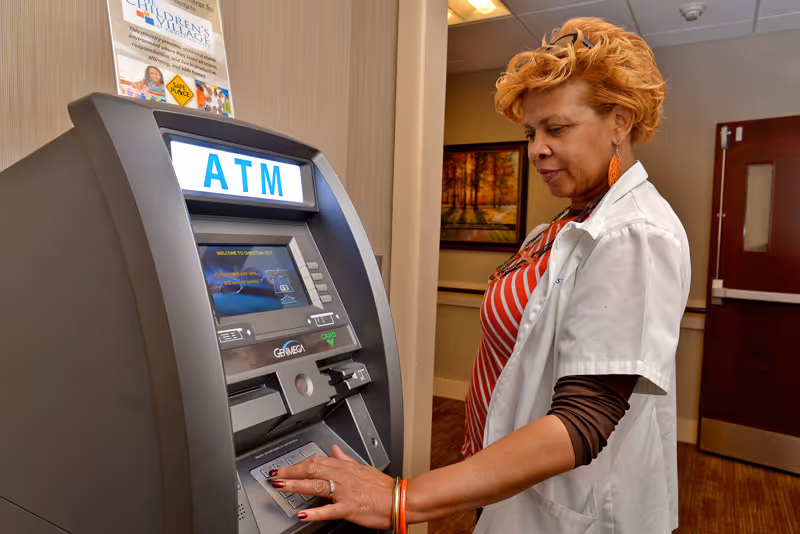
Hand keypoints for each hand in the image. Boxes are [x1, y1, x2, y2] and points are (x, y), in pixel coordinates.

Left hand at [269, 445, 393, 527]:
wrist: (398, 499)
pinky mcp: (349, 508)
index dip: (297, 463)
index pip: (316, 461)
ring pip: (316, 485)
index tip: (284, 467)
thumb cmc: (383, 486)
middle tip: (274, 475)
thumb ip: (345, 459)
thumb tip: (334, 450)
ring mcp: (345, 492)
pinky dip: (315, 512)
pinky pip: (330, 510)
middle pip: (311, 470)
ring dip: (296, 485)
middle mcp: (342, 477)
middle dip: (291, 472)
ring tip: (281, 487)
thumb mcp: (363, 467)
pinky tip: (302, 514)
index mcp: (345, 467)